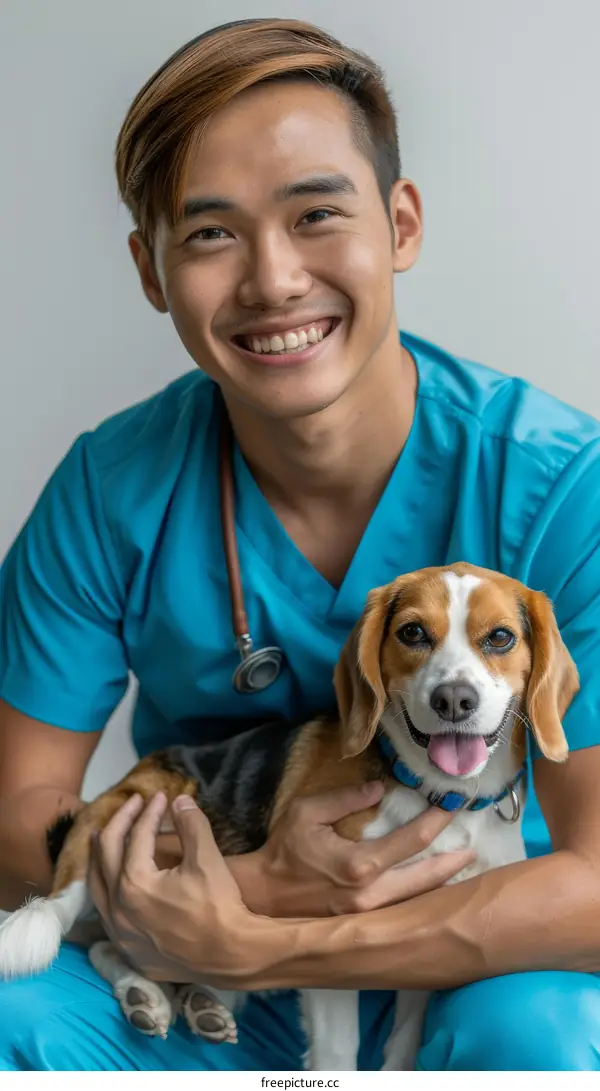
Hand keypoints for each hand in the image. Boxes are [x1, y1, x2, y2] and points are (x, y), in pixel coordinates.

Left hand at [87, 792, 282, 988]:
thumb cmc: (220, 905)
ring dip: (101, 857)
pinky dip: (107, 891)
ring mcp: (120, 934)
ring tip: (104, 837)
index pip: (137, 835)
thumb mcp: (207, 858)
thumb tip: (180, 800)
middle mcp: (118, 908)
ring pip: (97, 888)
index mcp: (134, 882)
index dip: (150, 811)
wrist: (233, 955)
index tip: (162, 796)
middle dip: (120, 823)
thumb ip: (191, 824)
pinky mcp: (129, 952)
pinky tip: (114, 885)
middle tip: (134, 804)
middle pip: (106, 855)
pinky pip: (106, 915)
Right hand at [239, 781, 474, 916]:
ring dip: (441, 883)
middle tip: (474, 847)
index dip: (436, 821)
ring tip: (462, 868)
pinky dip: (420, 898)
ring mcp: (370, 915)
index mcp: (360, 864)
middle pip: (426, 878)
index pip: (412, 840)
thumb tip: (380, 788)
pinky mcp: (363, 924)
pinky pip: (402, 910)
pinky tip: (432, 889)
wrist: (262, 896)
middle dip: (452, 861)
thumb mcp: (307, 812)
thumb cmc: (284, 850)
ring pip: (418, 900)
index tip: (452, 806)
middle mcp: (372, 894)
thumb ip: (346, 799)